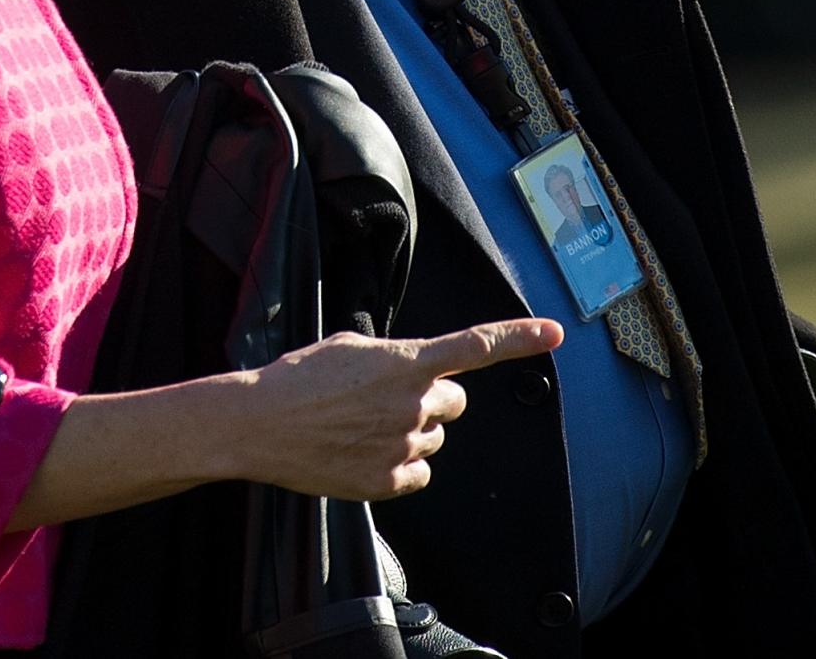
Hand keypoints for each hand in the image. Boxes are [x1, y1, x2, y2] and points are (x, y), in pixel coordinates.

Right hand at [237, 318, 564, 500]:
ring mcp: (404, 444)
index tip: (555, 333)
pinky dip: (401, 465)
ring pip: (434, 438)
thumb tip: (410, 371)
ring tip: (363, 425)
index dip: (519, 339)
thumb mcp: (351, 346)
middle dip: (431, 398)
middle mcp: (414, 402)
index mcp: (406, 360)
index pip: (475, 346)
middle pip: (455, 402)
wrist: (260, 423)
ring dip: (412, 430)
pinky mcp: (389, 481)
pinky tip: (364, 452)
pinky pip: (419, 473)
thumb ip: (393, 356)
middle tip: (389, 397)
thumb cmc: (300, 377)